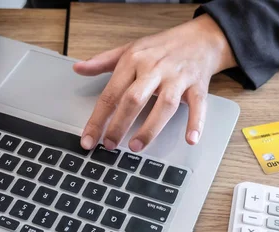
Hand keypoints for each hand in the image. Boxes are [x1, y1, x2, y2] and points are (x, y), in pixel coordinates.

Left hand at [74, 14, 236, 151]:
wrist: (200, 38)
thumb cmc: (162, 47)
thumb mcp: (130, 49)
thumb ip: (103, 61)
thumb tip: (78, 68)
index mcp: (134, 60)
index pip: (111, 93)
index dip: (98, 118)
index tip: (89, 139)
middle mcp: (155, 69)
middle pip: (134, 99)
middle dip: (119, 124)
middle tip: (109, 145)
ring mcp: (178, 78)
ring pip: (164, 105)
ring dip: (150, 128)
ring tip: (136, 147)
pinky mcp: (197, 86)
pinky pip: (198, 105)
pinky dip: (196, 122)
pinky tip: (190, 139)